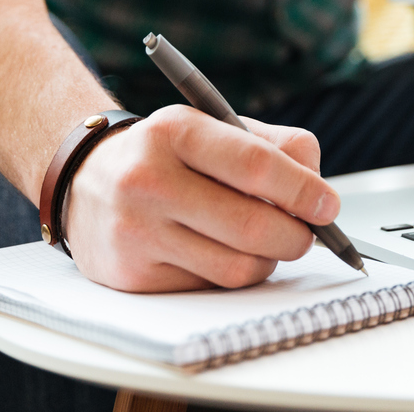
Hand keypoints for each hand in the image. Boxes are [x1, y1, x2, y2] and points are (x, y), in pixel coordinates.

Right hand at [63, 105, 337, 291]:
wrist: (85, 180)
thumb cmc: (166, 154)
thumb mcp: (213, 126)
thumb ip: (273, 145)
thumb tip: (318, 184)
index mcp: (174, 131)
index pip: (255, 165)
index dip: (303, 190)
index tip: (328, 206)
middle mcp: (147, 179)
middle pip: (251, 225)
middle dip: (296, 235)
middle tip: (308, 233)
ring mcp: (136, 231)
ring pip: (236, 267)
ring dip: (268, 260)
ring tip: (265, 242)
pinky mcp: (132, 275)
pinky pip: (209, 287)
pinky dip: (231, 274)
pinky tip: (222, 252)